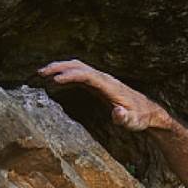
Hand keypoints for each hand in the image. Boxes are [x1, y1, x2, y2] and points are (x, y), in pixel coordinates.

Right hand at [37, 59, 169, 131]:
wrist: (147, 112)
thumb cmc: (139, 118)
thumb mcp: (134, 122)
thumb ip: (125, 118)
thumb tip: (117, 113)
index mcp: (109, 85)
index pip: (87, 75)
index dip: (71, 75)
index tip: (55, 80)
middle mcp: (104, 78)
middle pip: (79, 66)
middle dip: (59, 67)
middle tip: (40, 72)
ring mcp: (100, 80)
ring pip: (77, 67)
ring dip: (59, 68)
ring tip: (41, 74)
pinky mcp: (98, 85)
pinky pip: (79, 75)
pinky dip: (65, 75)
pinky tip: (54, 82)